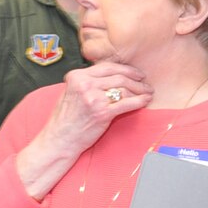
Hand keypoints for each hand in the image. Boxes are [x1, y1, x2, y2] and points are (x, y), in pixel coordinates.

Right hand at [14, 61, 151, 197]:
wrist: (60, 140)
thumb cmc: (65, 119)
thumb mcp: (71, 92)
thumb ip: (87, 82)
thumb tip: (111, 76)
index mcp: (76, 76)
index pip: (107, 67)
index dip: (125, 69)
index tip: (135, 73)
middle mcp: (84, 84)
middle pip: (118, 76)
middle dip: (136, 78)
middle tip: (145, 82)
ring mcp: (93, 98)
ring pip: (124, 88)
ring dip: (140, 90)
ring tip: (148, 92)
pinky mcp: (102, 113)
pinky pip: (127, 103)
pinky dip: (139, 101)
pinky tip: (145, 101)